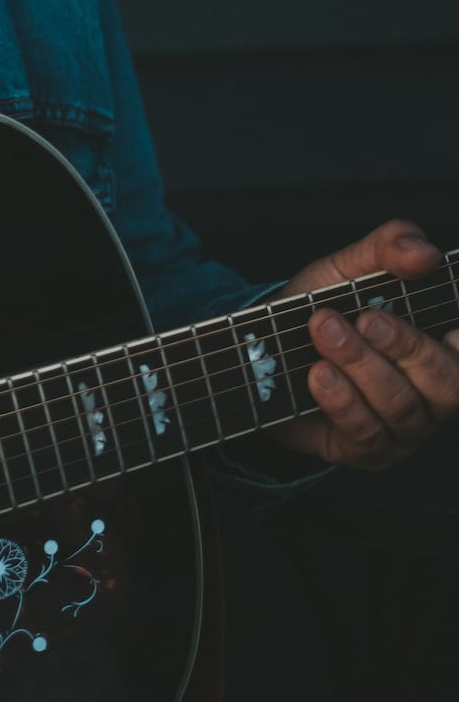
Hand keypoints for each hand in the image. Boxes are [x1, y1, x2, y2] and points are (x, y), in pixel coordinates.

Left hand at [267, 220, 458, 469]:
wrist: (262, 354)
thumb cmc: (322, 310)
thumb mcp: (349, 269)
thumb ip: (389, 249)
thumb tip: (423, 252)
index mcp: (440, 348)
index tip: (452, 332)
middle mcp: (432, 393)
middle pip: (445, 382)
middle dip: (405, 347)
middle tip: (364, 318)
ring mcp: (404, 429)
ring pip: (401, 407)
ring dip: (360, 365)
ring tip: (324, 331)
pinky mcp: (368, 452)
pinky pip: (366, 433)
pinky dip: (342, 400)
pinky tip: (319, 373)